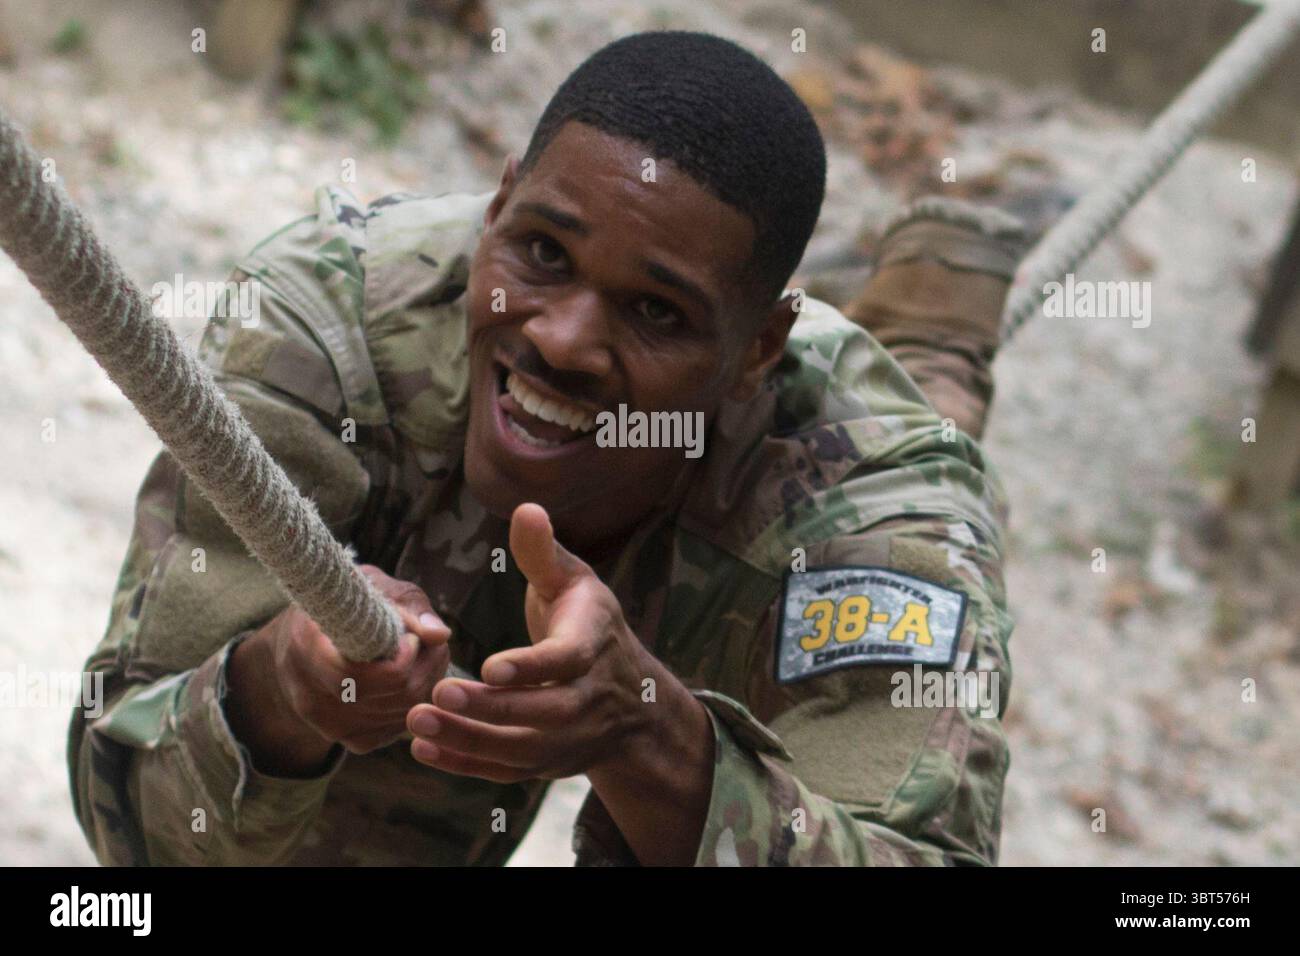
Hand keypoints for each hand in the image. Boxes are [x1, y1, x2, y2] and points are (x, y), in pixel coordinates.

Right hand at [226, 565, 450, 774]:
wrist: (304, 643)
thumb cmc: (344, 605)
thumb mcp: (371, 587)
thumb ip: (407, 606)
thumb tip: (439, 635)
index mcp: (306, 646)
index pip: (360, 673)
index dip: (401, 656)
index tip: (411, 636)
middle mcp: (310, 694)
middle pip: (392, 693)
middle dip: (424, 666)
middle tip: (429, 644)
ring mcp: (329, 724)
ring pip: (401, 711)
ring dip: (425, 682)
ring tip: (421, 656)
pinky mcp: (352, 739)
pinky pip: (398, 727)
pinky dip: (415, 703)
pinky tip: (410, 679)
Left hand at [405, 503, 659, 781]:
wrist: (633, 699)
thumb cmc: (591, 624)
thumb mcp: (576, 582)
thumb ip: (544, 553)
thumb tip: (526, 508)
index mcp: (594, 645)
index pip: (566, 661)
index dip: (531, 666)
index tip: (489, 665)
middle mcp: (587, 699)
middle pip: (542, 712)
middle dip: (489, 709)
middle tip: (435, 695)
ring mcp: (570, 737)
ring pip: (521, 747)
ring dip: (468, 739)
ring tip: (416, 721)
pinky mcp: (549, 763)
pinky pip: (507, 770)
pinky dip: (466, 764)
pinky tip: (424, 749)